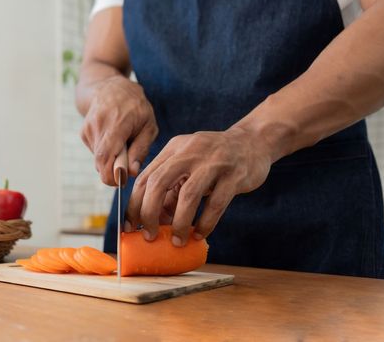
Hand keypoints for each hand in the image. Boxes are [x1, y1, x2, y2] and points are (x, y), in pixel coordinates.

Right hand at [81, 75, 157, 184]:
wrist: (110, 88)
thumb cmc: (135, 106)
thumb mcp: (148, 125)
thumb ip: (140, 149)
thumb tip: (132, 172)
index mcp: (117, 123)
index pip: (106, 156)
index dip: (111, 175)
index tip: (122, 181)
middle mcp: (98, 126)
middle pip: (100, 162)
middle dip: (113, 172)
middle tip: (127, 168)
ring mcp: (88, 129)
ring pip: (98, 159)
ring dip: (111, 161)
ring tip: (123, 145)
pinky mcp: (84, 133)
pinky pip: (96, 153)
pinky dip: (106, 154)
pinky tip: (113, 140)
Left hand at [125, 128, 272, 245]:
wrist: (253, 141)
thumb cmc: (214, 159)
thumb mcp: (188, 165)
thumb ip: (171, 188)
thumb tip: (154, 220)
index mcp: (173, 149)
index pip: (145, 178)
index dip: (134, 205)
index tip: (130, 227)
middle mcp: (190, 152)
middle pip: (159, 183)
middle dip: (149, 213)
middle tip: (150, 235)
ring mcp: (213, 162)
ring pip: (189, 195)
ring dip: (180, 222)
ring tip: (178, 241)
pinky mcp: (235, 175)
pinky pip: (216, 203)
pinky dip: (206, 223)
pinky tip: (200, 234)